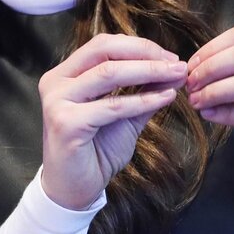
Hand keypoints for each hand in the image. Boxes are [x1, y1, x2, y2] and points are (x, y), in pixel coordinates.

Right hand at [39, 34, 187, 209]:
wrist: (75, 188)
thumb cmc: (96, 150)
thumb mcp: (124, 114)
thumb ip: (144, 90)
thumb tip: (173, 69)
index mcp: (66, 74)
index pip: (103, 45)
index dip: (139, 46)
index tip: (170, 57)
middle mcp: (57, 82)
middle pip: (104, 50)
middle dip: (145, 53)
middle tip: (176, 63)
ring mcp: (58, 101)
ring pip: (109, 74)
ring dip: (149, 72)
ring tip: (177, 76)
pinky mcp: (66, 123)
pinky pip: (113, 106)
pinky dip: (143, 100)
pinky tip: (166, 98)